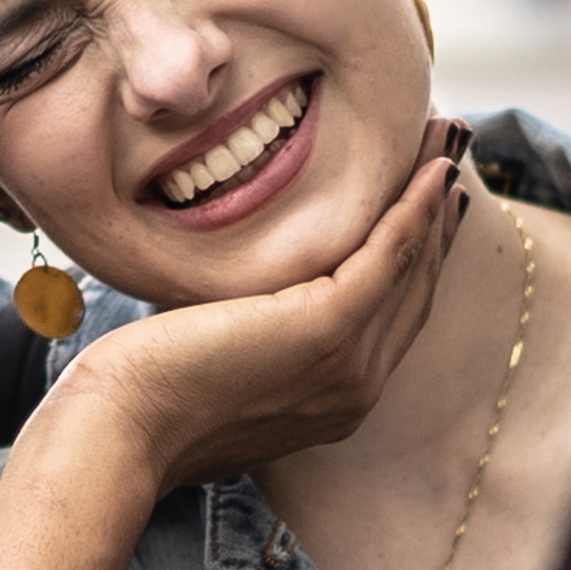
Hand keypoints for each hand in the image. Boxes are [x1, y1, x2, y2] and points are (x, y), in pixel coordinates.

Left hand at [52, 145, 472, 494]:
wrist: (121, 431)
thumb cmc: (143, 399)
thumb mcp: (212, 364)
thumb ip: (249, 337)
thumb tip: (238, 297)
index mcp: (332, 402)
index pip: (390, 319)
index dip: (416, 257)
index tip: (425, 198)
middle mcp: (355, 391)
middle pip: (414, 292)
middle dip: (437, 221)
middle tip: (448, 153)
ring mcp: (348, 365)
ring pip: (409, 268)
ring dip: (433, 199)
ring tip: (446, 139)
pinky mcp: (327, 330)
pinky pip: (386, 258)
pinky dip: (413, 211)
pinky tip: (427, 171)